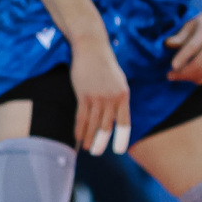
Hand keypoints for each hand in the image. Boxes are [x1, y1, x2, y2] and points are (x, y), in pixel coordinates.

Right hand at [70, 35, 130, 153]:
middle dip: (101, 142)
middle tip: (97, 153)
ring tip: (86, 148)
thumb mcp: (118, 81)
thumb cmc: (104, 64)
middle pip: (107, 126)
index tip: (119, 151)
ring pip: (93, 124)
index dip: (121, 138)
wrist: (92, 48)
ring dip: (89, 138)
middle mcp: (112, 99)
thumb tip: (115, 114)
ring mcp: (97, 97)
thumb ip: (117, 97)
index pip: (124, 123)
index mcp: (123, 96)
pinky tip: (77, 137)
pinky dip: (79, 128)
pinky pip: (81, 116)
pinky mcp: (83, 95)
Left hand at [166, 8, 201, 85]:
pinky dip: (200, 80)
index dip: (182, 58)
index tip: (172, 66)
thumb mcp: (190, 24)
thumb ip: (179, 36)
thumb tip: (167, 44)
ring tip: (177, 76)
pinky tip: (190, 78)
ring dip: (188, 78)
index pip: (193, 47)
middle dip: (182, 73)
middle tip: (169, 75)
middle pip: (199, 64)